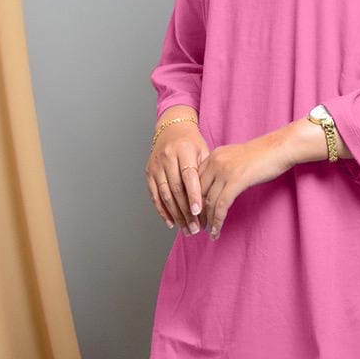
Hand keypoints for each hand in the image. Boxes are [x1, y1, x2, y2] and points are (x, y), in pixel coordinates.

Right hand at [145, 121, 208, 235]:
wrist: (172, 129)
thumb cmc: (192, 143)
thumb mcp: (202, 151)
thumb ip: (205, 171)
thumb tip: (211, 197)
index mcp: (184, 150)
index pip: (188, 176)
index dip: (193, 195)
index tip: (199, 211)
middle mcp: (167, 158)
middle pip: (176, 189)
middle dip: (186, 211)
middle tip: (195, 228)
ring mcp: (156, 166)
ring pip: (165, 195)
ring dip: (175, 215)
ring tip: (186, 229)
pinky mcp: (149, 173)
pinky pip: (154, 196)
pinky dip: (162, 211)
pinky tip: (171, 223)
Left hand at [195, 134, 293, 239]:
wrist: (279, 147)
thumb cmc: (262, 154)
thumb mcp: (236, 157)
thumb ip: (223, 168)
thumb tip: (216, 187)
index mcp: (213, 156)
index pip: (194, 182)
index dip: (192, 200)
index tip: (193, 214)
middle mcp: (215, 162)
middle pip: (198, 192)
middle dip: (197, 213)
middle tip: (198, 226)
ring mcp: (224, 171)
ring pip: (209, 201)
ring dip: (207, 220)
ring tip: (209, 231)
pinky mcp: (236, 181)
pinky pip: (222, 206)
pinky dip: (217, 221)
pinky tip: (217, 230)